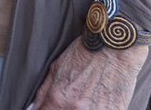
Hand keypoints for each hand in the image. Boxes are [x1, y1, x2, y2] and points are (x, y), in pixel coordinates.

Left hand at [32, 36, 147, 108]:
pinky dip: (96, 109)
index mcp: (58, 98)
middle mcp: (76, 109)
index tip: (50, 107)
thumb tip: (36, 108)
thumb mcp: (56, 68)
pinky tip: (97, 101)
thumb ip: (44, 92)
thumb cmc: (85, 54)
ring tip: (84, 98)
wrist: (114, 47)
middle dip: (62, 109)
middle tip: (68, 100)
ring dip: (78, 109)